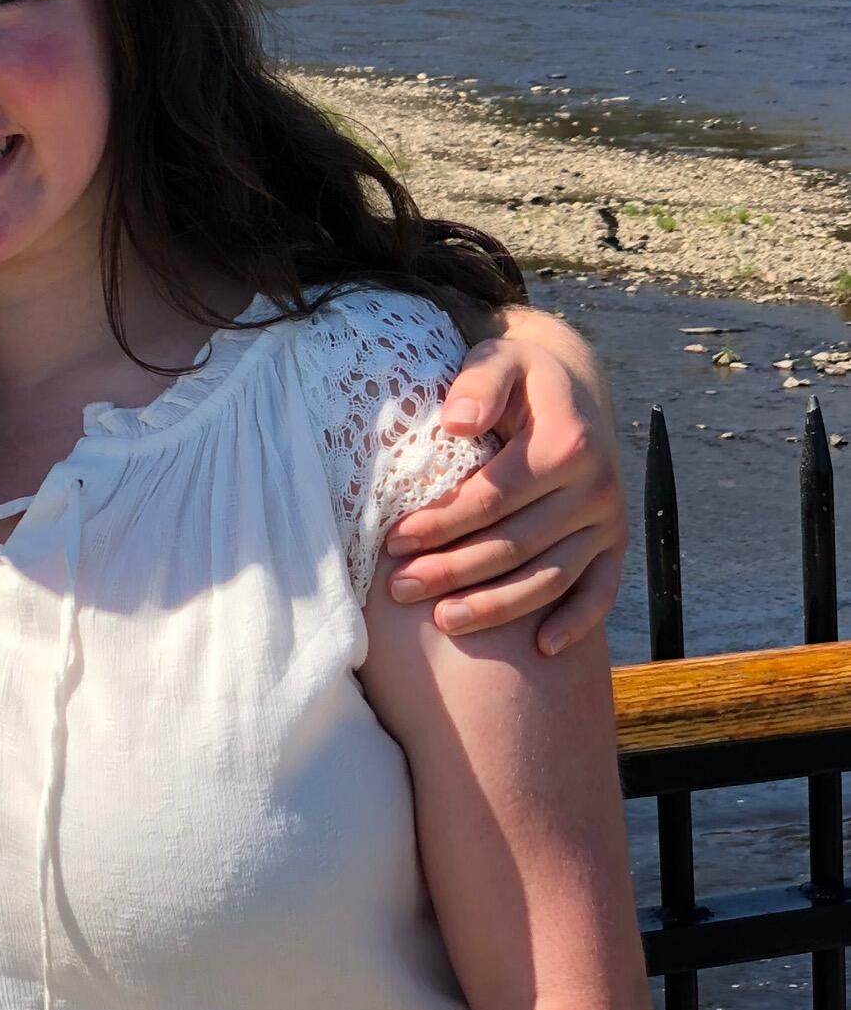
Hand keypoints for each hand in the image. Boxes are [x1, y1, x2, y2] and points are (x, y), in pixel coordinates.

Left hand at [386, 309, 625, 654]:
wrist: (574, 384)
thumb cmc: (520, 376)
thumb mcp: (498, 360)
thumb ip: (478, 385)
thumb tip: (457, 423)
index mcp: (567, 444)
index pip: (492, 498)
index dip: (441, 522)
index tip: (394, 540)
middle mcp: (596, 488)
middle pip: (514, 545)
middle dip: (452, 571)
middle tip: (400, 587)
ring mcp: (609, 521)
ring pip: (549, 578)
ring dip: (495, 606)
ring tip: (442, 621)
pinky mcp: (615, 543)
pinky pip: (601, 592)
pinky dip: (575, 624)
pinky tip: (540, 649)